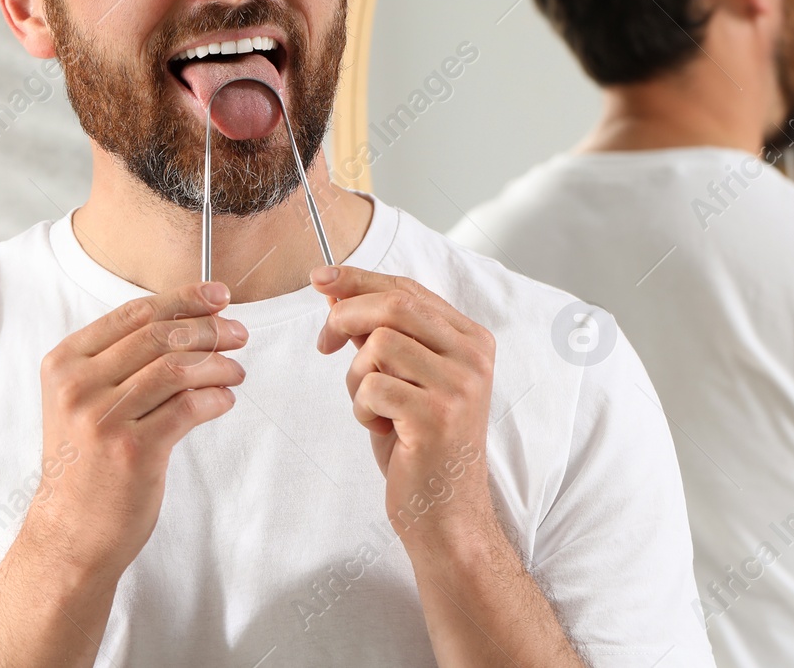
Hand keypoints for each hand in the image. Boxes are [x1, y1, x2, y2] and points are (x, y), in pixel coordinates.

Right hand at [25, 281, 247, 580]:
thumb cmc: (86, 463)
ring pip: (178, 368)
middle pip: (160, 335)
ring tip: (236, 371)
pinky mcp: (132, 450)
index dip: (183, 298)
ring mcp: (103, 419)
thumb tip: (189, 320)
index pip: (133, 313)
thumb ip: (119, 361)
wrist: (71, 531)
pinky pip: (189, 407)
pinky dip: (216, 398)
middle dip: (209, 329)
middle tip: (238, 333)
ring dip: (219, 364)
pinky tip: (224, 400)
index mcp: (64, 364)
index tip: (218, 295)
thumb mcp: (82, 401)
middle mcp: (78, 386)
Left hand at [312, 265, 495, 546]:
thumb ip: (382, 335)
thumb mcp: (404, 379)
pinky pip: (373, 386)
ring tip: (372, 406)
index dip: (359, 279)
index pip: (409, 289)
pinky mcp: (437, 416)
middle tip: (325, 343)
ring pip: (380, 344)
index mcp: (471, 340)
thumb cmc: (420, 446)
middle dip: (347, 316)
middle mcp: (473, 357)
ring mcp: (459, 386)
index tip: (320, 279)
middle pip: (395, 304)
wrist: (446, 514)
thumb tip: (337, 291)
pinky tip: (382, 428)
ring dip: (357, 376)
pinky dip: (362, 407)